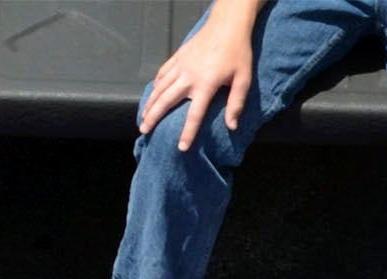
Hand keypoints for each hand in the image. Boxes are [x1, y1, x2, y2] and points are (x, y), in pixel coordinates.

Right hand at [139, 17, 253, 151]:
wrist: (228, 23)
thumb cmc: (238, 52)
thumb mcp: (243, 78)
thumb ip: (236, 103)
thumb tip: (232, 127)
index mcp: (206, 83)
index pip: (194, 114)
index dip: (188, 133)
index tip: (181, 148)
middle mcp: (189, 75)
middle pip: (166, 100)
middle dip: (154, 117)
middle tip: (144, 131)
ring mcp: (182, 65)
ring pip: (160, 87)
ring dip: (150, 103)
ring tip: (143, 118)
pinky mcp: (179, 56)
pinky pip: (163, 73)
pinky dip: (155, 85)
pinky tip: (152, 95)